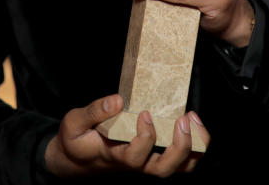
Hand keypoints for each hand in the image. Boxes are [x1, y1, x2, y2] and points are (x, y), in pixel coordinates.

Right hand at [44, 94, 208, 177]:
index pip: (134, 157)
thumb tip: (117, 100)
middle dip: (179, 147)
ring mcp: (147, 161)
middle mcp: (135, 163)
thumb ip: (94, 111)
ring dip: (192, 146)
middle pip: (163, 168)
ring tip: (192, 119)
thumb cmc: (76, 140)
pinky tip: (194, 123)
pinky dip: (194, 144)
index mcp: (114, 156)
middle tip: (182, 120)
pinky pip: (181, 159)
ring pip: (177, 167)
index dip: (145, 138)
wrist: (76, 159)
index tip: (144, 114)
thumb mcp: (74, 122)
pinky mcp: (153, 154)